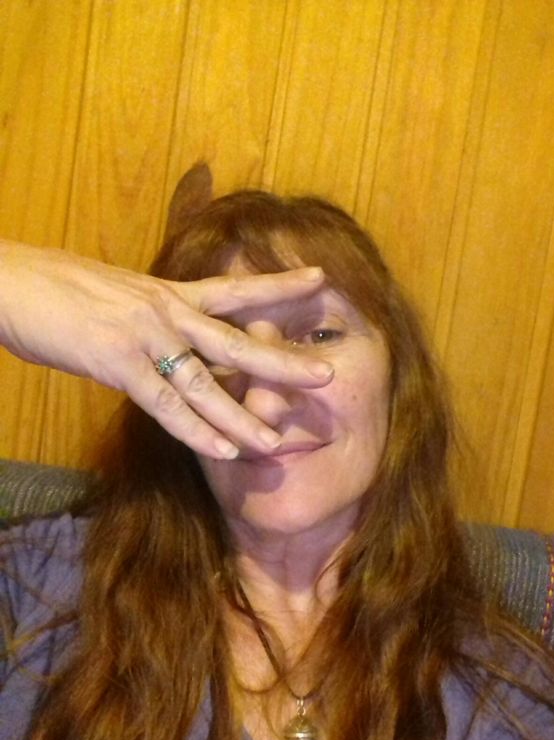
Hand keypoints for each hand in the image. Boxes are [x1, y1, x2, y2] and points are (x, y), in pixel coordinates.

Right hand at [0, 240, 332, 457]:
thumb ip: (156, 318)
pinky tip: (224, 451)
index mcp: (169, 293)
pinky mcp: (118, 362)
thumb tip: (177, 339)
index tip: (320, 278)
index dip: (279, 286)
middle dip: (283, 360)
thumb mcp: (120, 297)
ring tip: (278, 441)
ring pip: (207, 382)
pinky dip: (196, 430)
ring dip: (244, 416)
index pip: (236, 289)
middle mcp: (167, 311)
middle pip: (237, 339)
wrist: (10, 285)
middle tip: (327, 374)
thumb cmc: (60, 289)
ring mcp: (145, 336)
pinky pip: (165, 404)